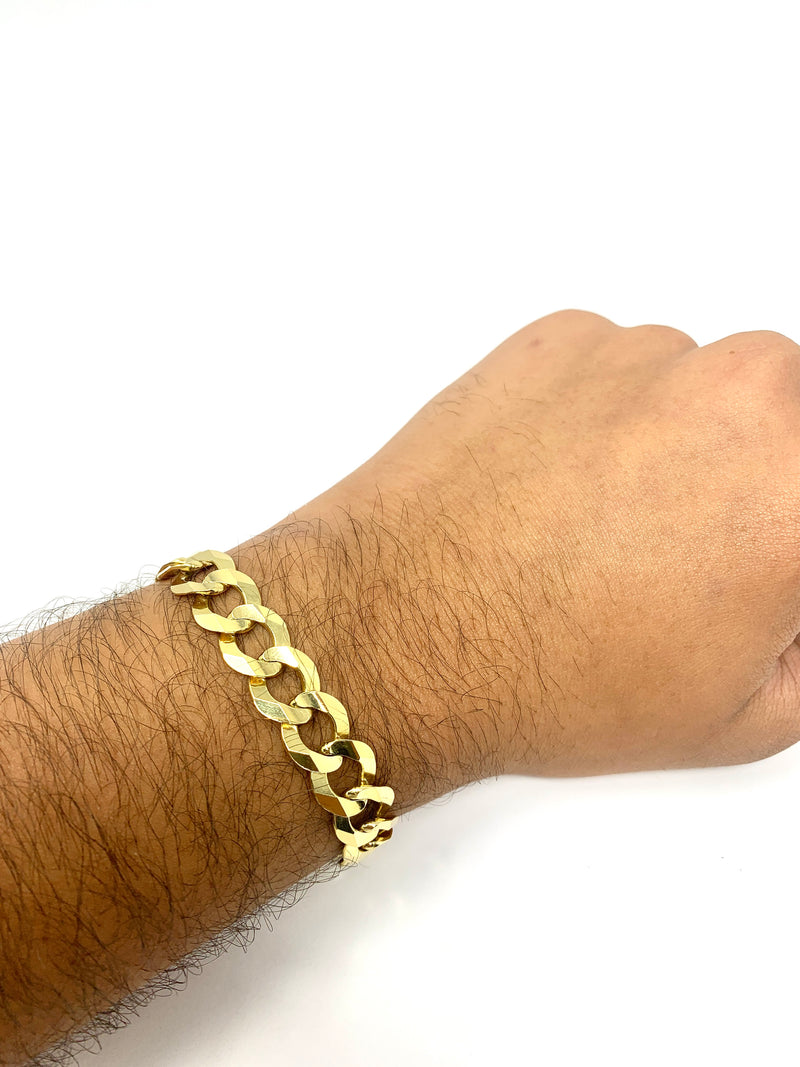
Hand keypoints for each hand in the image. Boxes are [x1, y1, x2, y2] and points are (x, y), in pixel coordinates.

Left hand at [286, 309, 799, 780]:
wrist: (397, 630)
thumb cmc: (549, 678)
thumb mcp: (740, 714)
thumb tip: (791, 597)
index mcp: (798, 491)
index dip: (783, 537)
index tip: (758, 556)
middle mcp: (741, 397)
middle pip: (788, 415)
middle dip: (761, 473)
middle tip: (694, 541)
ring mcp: (644, 355)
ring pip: (703, 386)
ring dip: (676, 440)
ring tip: (605, 520)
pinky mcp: (564, 337)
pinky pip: (616, 368)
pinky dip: (600, 414)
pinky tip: (555, 483)